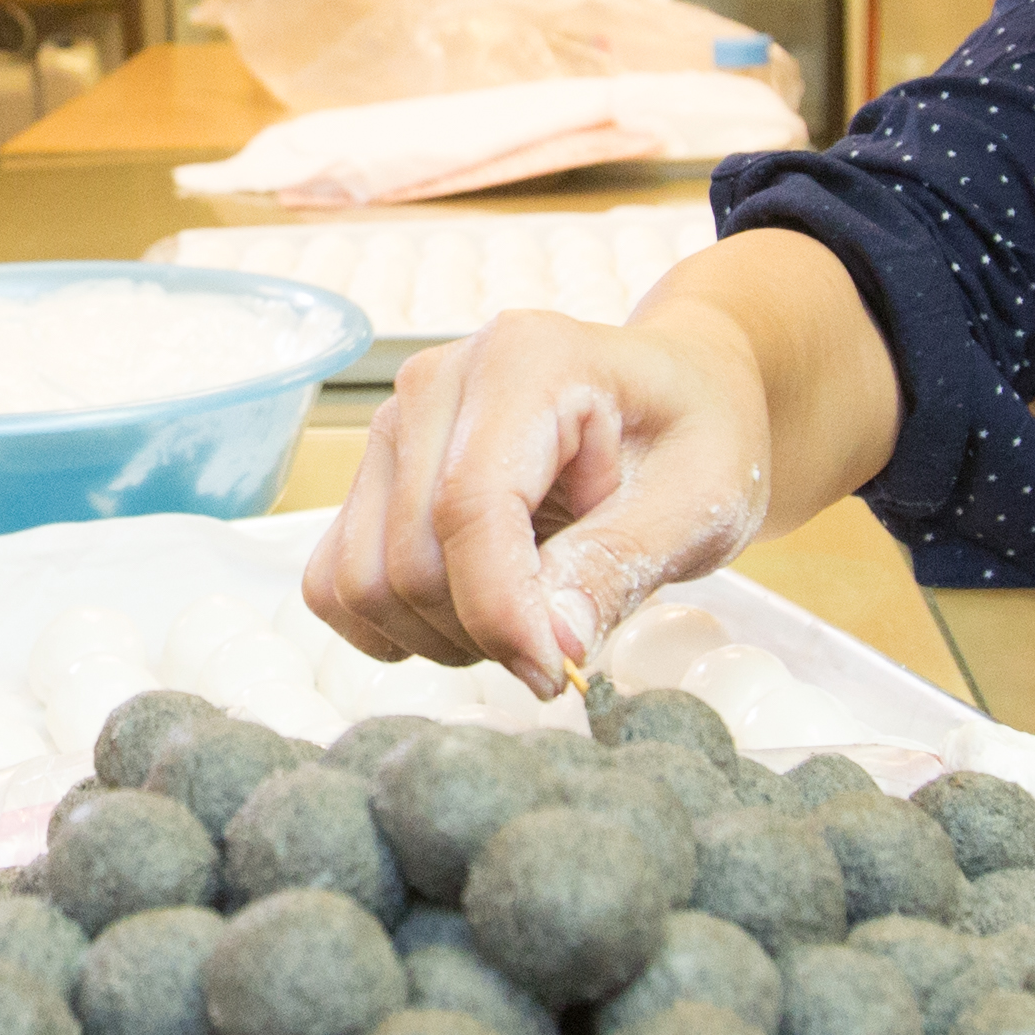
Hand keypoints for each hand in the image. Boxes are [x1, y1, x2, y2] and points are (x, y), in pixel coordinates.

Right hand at [306, 304, 775, 694]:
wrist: (678, 400)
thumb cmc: (697, 434)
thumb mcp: (698, 500)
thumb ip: (620, 564)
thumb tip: (553, 645)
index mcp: (525, 360)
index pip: (469, 506)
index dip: (503, 611)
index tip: (557, 674)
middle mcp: (436, 382)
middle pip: (409, 557)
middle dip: (484, 631)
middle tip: (566, 640)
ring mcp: (392, 427)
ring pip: (362, 580)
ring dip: (440, 635)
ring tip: (528, 617)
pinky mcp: (372, 476)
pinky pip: (336, 582)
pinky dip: (397, 626)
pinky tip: (474, 612)